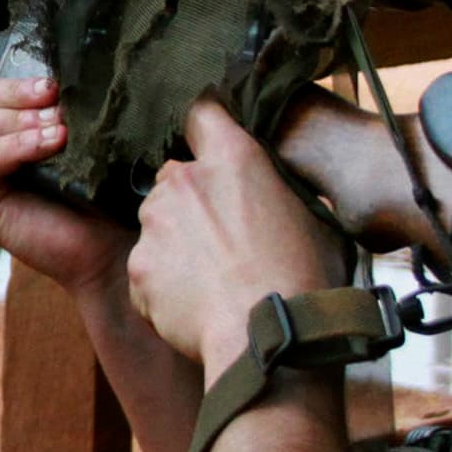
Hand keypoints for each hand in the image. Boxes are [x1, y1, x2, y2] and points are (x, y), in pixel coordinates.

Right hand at [0, 44, 129, 294]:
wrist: (107, 246)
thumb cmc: (94, 192)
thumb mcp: (68, 135)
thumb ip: (44, 108)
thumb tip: (47, 78)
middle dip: (13, 93)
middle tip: (54, 95)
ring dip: (18, 119)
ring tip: (60, 126)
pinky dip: (18, 145)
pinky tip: (50, 143)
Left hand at [127, 99, 343, 372]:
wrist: (270, 339)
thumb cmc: (304, 280)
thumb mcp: (313, 220)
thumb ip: (281, 194)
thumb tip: (282, 198)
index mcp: (233, 159)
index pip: (203, 113)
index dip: (206, 130)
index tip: (210, 146)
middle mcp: (185, 181)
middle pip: (176, 178)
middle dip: (192, 203)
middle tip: (222, 240)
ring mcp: (155, 223)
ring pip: (158, 225)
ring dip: (176, 244)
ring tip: (211, 281)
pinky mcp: (138, 267)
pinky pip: (148, 271)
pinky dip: (164, 286)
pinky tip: (196, 306)